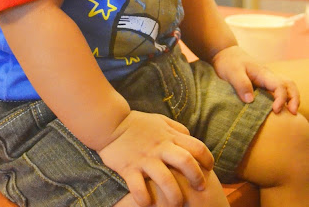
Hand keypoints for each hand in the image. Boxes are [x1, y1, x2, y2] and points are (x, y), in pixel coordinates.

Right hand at [97, 110, 213, 206]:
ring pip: (166, 180)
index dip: (208, 159)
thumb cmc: (137, 123)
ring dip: (175, 196)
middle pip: (186, 162)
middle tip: (200, 188)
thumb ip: (176, 128)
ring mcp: (145, 159)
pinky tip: (149, 204)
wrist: (110, 123)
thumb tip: (190, 137)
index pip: (197, 146)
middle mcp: (160, 148)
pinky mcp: (129, 169)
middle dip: (197, 178)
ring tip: (177, 204)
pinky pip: (139, 189)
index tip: (208, 169)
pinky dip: (145, 200)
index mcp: (169, 136)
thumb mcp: (160, 120)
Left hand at [211, 45, 299, 114]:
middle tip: (293, 113)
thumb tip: (250, 100)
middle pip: (288, 85)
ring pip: (286, 87)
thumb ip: (241, 84)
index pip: (279, 85)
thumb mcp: (232, 72)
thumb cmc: (229, 62)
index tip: (275, 110)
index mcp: (263, 73)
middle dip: (294, 98)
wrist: (225, 55)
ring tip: (290, 113)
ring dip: (291, 98)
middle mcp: (268, 76)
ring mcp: (266, 80)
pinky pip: (277, 91)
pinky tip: (278, 109)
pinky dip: (282, 99)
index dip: (281, 98)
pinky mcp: (262, 85)